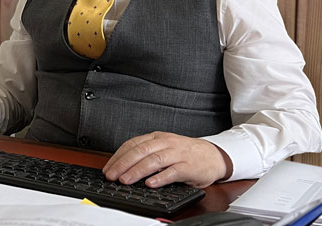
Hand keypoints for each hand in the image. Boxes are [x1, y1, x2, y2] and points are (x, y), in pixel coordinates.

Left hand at [102, 131, 231, 187]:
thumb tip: (122, 167)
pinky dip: (161, 178)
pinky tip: (150, 184)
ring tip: (126, 180)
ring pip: (154, 160)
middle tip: (112, 175)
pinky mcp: (189, 166)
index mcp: (156, 138)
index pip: (132, 144)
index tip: (108, 168)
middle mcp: (165, 143)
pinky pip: (173, 171)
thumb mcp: (163, 148)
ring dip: (138, 171)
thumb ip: (146, 154)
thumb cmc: (184, 153)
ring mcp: (178, 154)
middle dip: (124, 164)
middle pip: (141, 151)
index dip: (118, 156)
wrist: (213, 155)